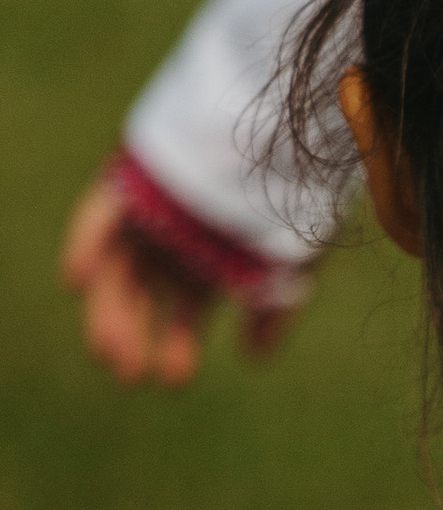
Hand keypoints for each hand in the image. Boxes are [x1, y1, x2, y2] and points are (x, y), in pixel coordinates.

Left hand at [58, 176, 293, 386]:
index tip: (173, 380)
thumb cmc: (298, 193)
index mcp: (215, 256)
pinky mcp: (137, 179)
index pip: (185, 308)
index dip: (177, 343)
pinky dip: (87, 245)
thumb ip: (275, 309)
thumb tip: (254, 358)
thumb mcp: (294, 260)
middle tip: (132, 374)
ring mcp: (153, 210)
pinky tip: (77, 280)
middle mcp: (178, 238)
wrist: (291, 130)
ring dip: (109, 309)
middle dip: (135, 336)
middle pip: (143, 294)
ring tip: (111, 349)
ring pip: (118, 268)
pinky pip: (101, 217)